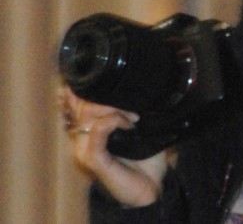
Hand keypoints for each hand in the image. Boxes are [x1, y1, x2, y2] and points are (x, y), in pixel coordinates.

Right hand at [59, 86, 167, 207]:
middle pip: (82, 102)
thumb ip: (125, 106)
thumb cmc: (142, 154)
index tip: (100, 77)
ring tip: (133, 118)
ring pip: (89, 115)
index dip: (81, 86)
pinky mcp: (93, 159)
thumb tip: (130, 80)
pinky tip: (127, 125)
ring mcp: (84, 148)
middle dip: (108, 96)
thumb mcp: (136, 125)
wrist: (150, 184)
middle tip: (131, 107)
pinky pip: (96, 133)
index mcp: (87, 127)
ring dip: (114, 109)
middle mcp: (80, 137)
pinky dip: (114, 122)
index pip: (73, 100)